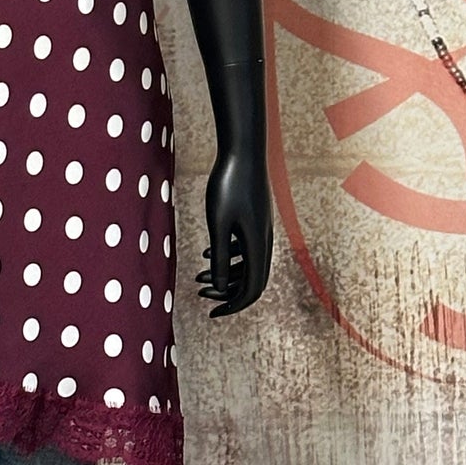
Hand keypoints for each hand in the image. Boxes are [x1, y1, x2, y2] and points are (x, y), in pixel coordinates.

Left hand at [194, 143, 271, 315]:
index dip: (233, 305)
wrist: (243, 151)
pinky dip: (230, 257)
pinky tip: (209, 254)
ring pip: (248, 263)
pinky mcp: (255, 218)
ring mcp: (262, 229)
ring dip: (226, 275)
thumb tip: (221, 288)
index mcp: (258, 246)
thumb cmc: (228, 184)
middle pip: (252, 280)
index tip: (212, 313)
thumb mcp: (219, 223)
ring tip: (199, 278)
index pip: (251, 289)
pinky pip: (246, 247)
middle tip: (202, 297)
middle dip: (228, 293)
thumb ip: (221, 256)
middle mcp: (265, 241)